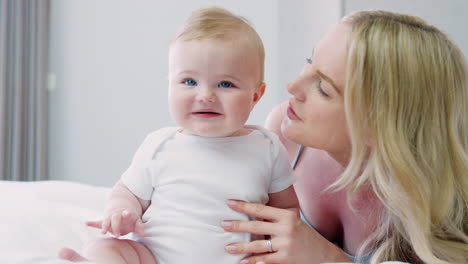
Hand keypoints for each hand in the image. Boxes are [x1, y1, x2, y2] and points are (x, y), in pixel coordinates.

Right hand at [86, 209, 145, 236]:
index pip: (127, 213)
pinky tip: (86, 223)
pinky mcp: (104, 221)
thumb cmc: (131, 218)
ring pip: (106, 221)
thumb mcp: (137, 221)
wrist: (122, 207)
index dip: (127, 214)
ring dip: (104, 226)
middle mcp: (117, 215)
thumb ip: (140, 227)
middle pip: (115, 219)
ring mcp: (110, 217)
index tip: (127, 213)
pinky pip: (97, 222)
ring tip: (103, 232)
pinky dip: (92, 223)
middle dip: (116, 226)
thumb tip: (145, 235)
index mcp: (126, 213)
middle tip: (117, 235)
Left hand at [221, 200, 349, 263]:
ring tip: (228, 247)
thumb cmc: (303, 236)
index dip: (243, 205)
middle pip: (256, 226)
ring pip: (257, 245)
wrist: (323, 255)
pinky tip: (242, 262)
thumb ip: (275, 218)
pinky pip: (264, 260)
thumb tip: (251, 213)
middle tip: (223, 224)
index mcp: (287, 216)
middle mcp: (286, 228)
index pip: (260, 209)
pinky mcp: (285, 259)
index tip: (229, 202)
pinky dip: (252, 261)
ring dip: (241, 247)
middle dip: (237, 225)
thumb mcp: (292, 222)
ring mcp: (285, 244)